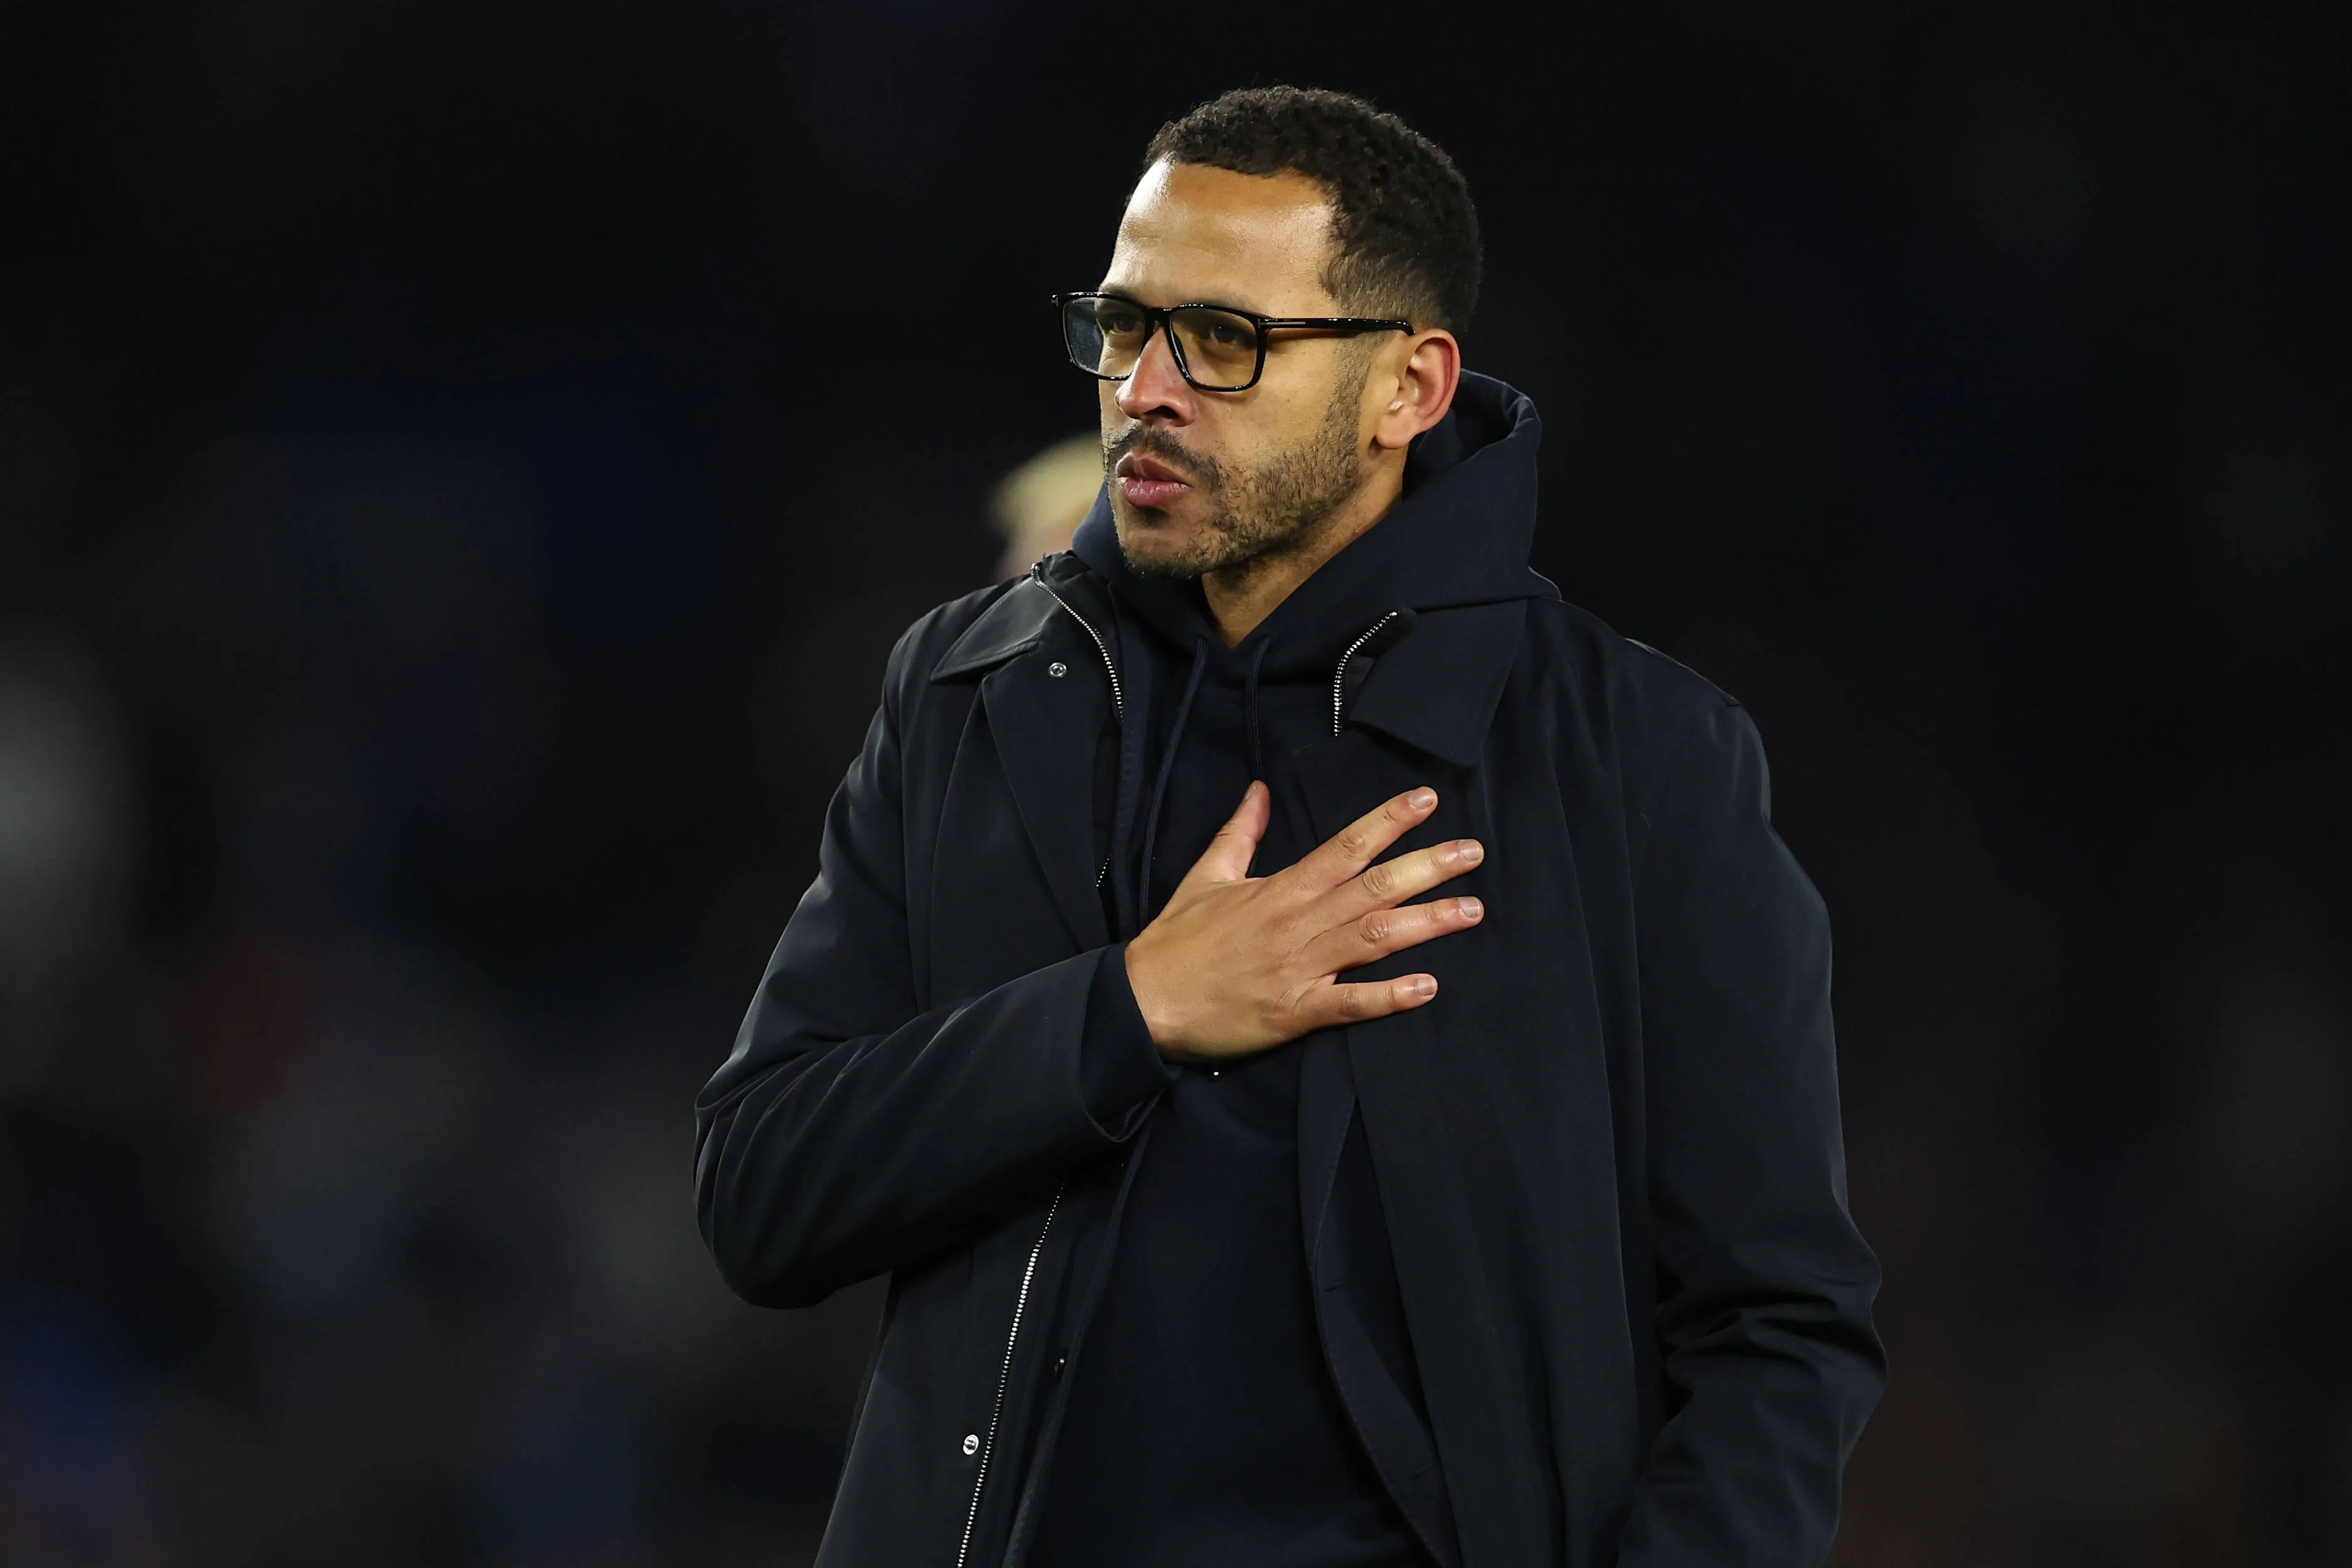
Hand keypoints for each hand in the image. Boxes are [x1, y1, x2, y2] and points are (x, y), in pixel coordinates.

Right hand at [1122, 782, 1485, 1062]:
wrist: (1144, 1002)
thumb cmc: (1177, 941)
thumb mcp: (1206, 876)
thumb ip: (1240, 833)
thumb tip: (1259, 790)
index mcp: (1281, 888)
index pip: (1346, 846)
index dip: (1389, 821)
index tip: (1428, 799)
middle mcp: (1298, 922)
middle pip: (1375, 887)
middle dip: (1428, 867)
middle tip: (1474, 852)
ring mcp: (1299, 968)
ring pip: (1374, 937)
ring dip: (1427, 924)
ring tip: (1471, 910)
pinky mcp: (1295, 1012)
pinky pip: (1350, 1003)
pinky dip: (1389, 996)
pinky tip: (1428, 987)